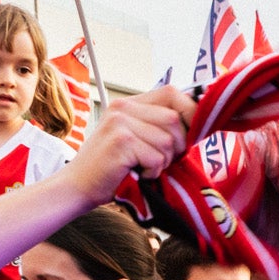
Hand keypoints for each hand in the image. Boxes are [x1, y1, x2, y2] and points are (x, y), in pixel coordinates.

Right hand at [64, 84, 195, 201]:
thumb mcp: (136, 138)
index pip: (172, 93)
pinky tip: (136, 173)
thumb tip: (199, 121)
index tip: (192, 134)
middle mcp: (124, 108)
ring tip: (142, 167)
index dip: (190, 112)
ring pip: (168, 141)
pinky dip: (152, 172)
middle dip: (177, 146)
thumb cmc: (113, 167)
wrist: (78, 186)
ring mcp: (121, 123)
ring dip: (162, 162)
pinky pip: (157, 158)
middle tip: (159, 161)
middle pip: (174, 119)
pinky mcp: (121, 142)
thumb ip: (158, 126)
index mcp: (129, 104)